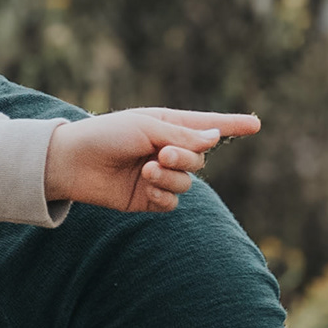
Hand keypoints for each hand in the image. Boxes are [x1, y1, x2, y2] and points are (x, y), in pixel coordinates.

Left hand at [43, 109, 261, 213]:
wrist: (71, 162)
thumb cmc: (105, 135)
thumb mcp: (146, 128)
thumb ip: (183, 135)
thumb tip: (216, 139)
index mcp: (168, 126)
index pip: (207, 126)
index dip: (232, 125)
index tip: (256, 124)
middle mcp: (167, 151)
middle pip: (200, 159)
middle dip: (186, 158)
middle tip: (162, 154)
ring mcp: (158, 176)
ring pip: (188, 183)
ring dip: (172, 178)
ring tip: (147, 170)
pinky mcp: (147, 199)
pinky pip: (172, 203)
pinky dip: (162, 196)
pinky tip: (144, 188)